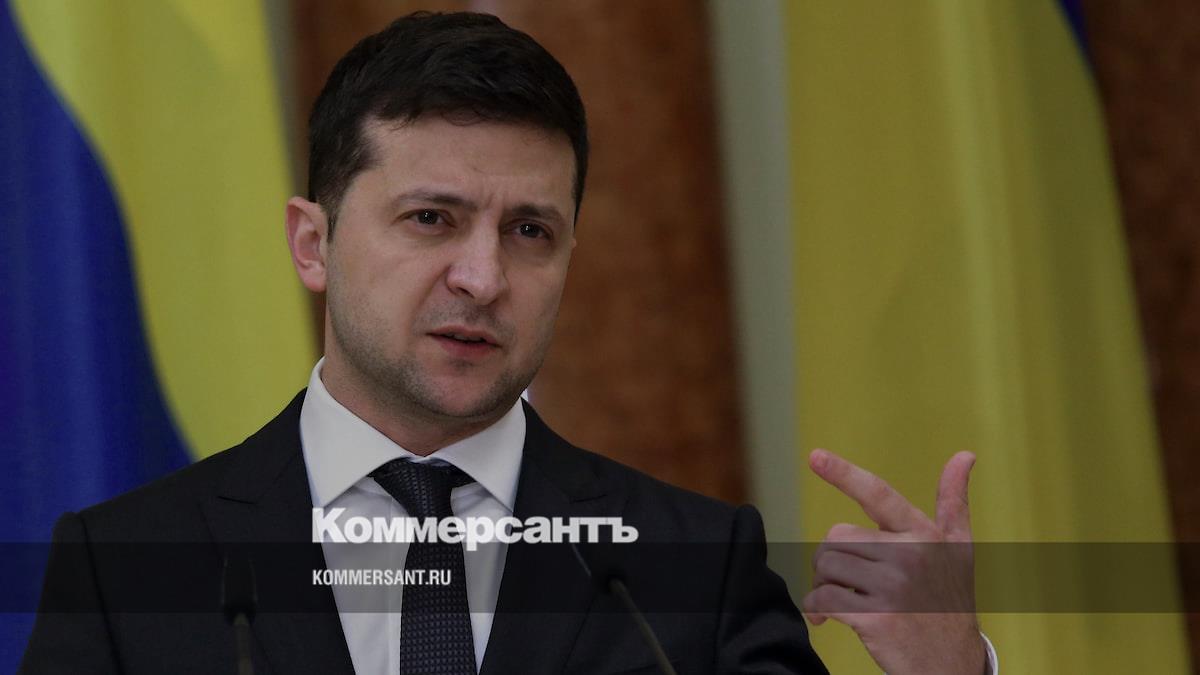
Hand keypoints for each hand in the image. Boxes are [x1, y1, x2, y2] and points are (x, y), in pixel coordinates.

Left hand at [803, 449, 986, 674]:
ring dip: (824, 584)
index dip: (844, 473)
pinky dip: (816, 609)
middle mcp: (910, 556)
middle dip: (833, 558)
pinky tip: (825, 618)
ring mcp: (893, 588)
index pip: (879, 495)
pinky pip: (824, 599)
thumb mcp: (957, 549)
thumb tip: (965, 454)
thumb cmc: (949, 600)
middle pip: (837, 536)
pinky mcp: (877, 619)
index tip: (814, 456)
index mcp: (924, 534)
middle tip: (847, 580)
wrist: (952, 664)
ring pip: (826, 566)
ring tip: (843, 597)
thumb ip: (955, 502)